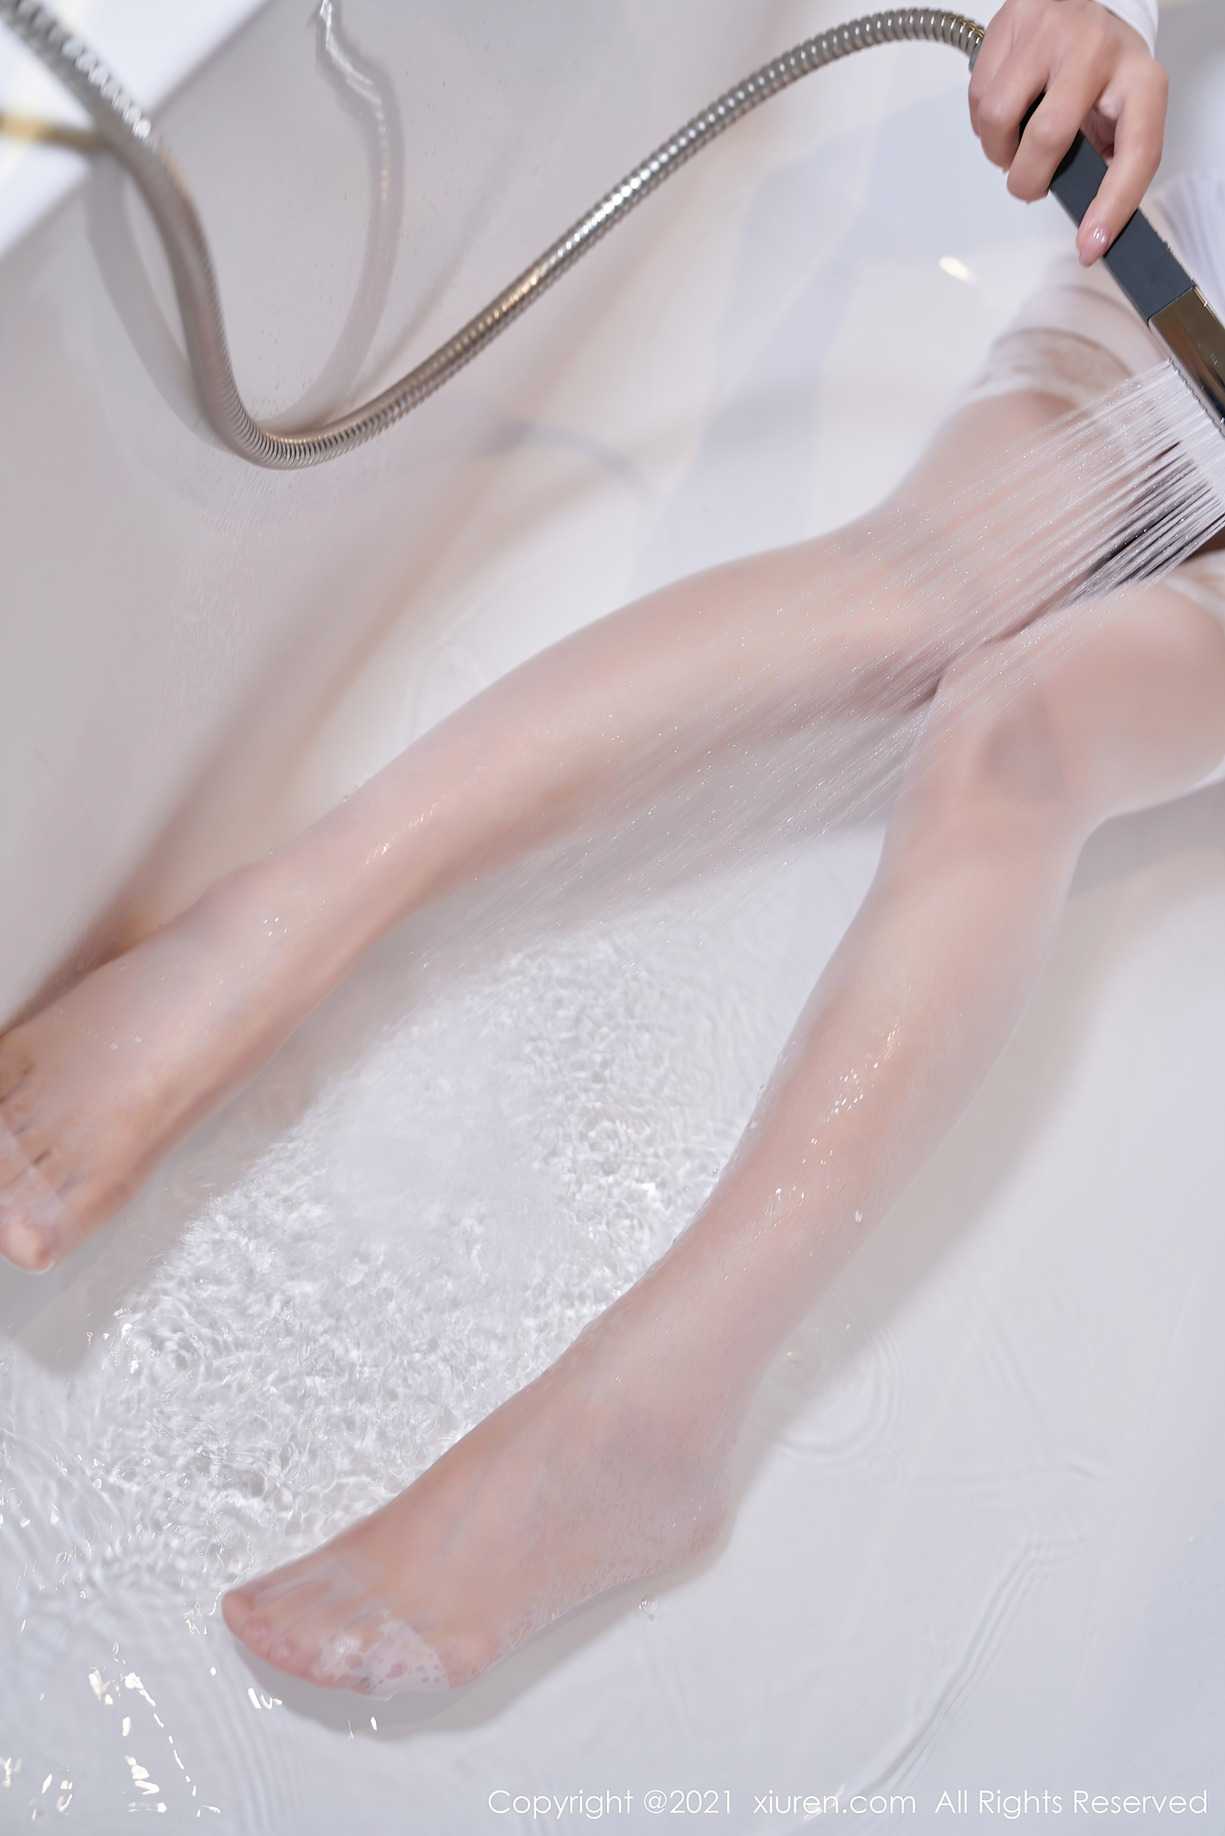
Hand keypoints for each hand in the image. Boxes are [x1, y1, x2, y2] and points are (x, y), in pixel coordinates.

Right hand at [969, 0, 1167, 264]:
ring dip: (998, 148)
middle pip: (1048, 137)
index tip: (1090, 245)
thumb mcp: (1121, 107)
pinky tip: (1004, 110)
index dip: (1111, 205)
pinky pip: (977, 96)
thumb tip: (1091, 222)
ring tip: (1014, 141)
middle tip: (1029, 181)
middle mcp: (1097, 49)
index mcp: (1139, 79)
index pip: (1135, 151)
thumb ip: (1109, 158)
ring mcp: (1049, 32)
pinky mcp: (1010, 24)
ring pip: (998, 118)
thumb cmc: (1101, 66)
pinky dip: (983, 121)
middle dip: (1028, 178)